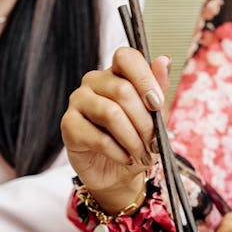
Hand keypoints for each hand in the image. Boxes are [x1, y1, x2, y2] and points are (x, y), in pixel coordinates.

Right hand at [61, 48, 170, 212]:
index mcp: (116, 73)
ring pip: (110, 114)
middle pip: (123, 90)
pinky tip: (125, 158)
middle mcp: (93, 82)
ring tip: (141, 154)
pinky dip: (118, 152)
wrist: (117, 174)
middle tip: (154, 144)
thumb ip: (159, 89)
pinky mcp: (68, 125)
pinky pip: (98, 137)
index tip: (157, 104)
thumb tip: (164, 60)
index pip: (126, 57)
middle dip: (145, 122)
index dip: (144, 79)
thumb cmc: (136, 141)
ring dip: (132, 139)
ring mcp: (78, 101)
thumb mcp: (155, 118)